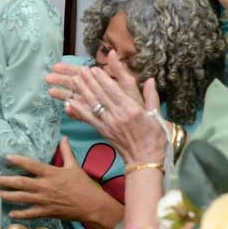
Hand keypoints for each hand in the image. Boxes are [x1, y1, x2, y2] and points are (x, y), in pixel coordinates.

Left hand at [0, 138, 101, 221]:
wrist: (91, 205)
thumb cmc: (83, 185)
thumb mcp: (74, 166)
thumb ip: (66, 152)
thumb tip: (64, 138)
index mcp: (51, 173)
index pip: (31, 165)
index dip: (18, 160)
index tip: (7, 157)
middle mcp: (45, 186)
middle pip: (22, 182)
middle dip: (7, 181)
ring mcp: (45, 200)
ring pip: (23, 198)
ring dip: (9, 196)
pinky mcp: (47, 211)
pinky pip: (31, 213)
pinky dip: (20, 214)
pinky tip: (11, 213)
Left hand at [47, 62, 165, 164]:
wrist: (144, 159)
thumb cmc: (154, 138)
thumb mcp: (157, 116)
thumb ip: (152, 97)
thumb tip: (150, 80)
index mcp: (132, 109)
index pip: (114, 90)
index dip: (102, 79)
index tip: (94, 69)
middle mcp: (119, 115)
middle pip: (101, 95)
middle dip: (89, 81)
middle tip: (80, 69)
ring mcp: (109, 124)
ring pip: (93, 104)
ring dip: (82, 91)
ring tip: (74, 79)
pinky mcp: (103, 132)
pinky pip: (89, 119)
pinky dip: (79, 110)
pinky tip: (70, 102)